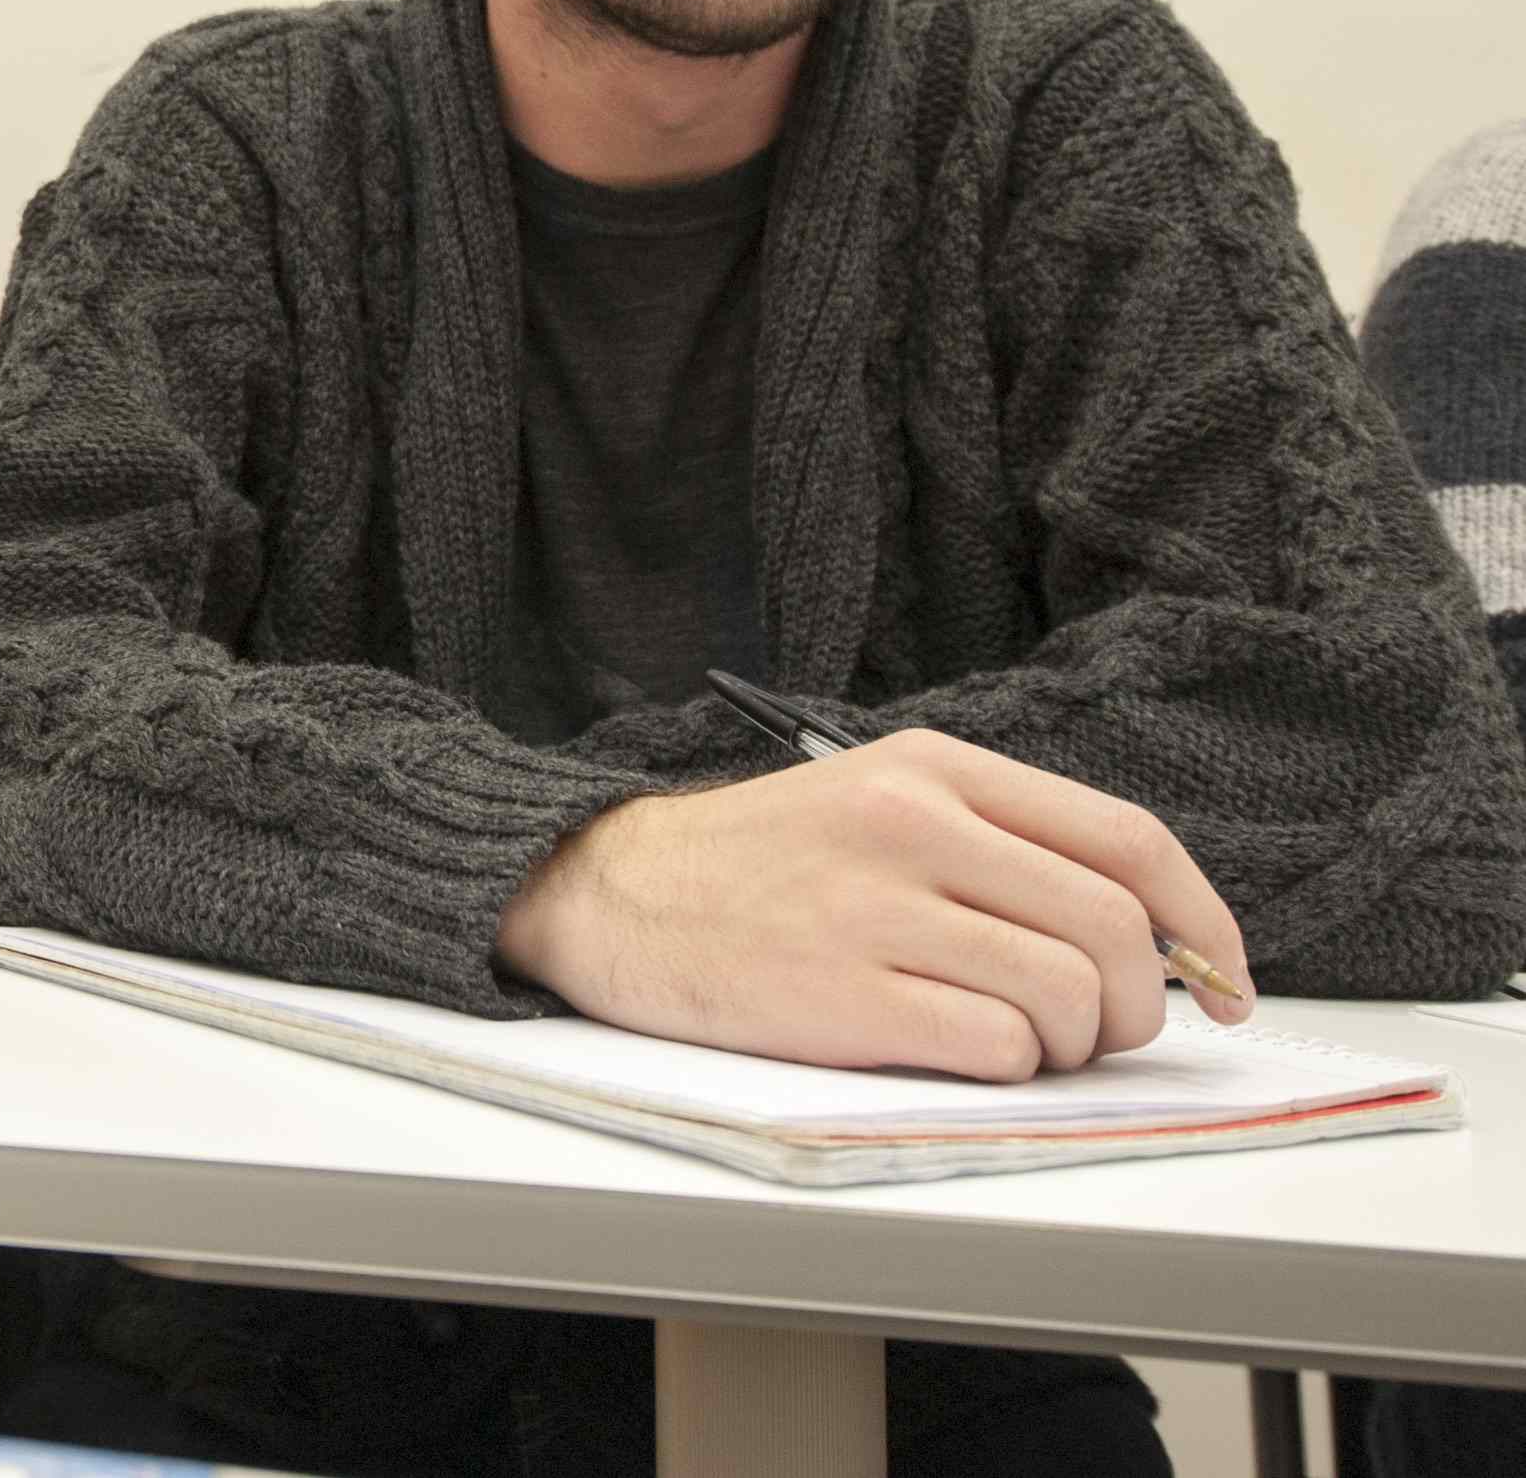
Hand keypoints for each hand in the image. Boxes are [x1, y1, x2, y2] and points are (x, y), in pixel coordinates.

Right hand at [496, 728, 1254, 1081]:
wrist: (610, 894)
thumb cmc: (761, 865)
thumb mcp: (879, 803)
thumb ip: (1003, 845)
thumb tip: (1156, 939)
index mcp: (934, 769)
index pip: (1128, 839)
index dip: (1205, 921)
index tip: (1224, 978)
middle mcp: (911, 825)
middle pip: (1116, 926)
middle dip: (1141, 1002)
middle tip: (1101, 1028)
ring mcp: (875, 910)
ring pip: (1067, 995)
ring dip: (1070, 1042)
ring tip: (1016, 1038)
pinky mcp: (842, 995)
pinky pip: (996, 1047)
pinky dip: (1006, 1066)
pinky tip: (956, 1049)